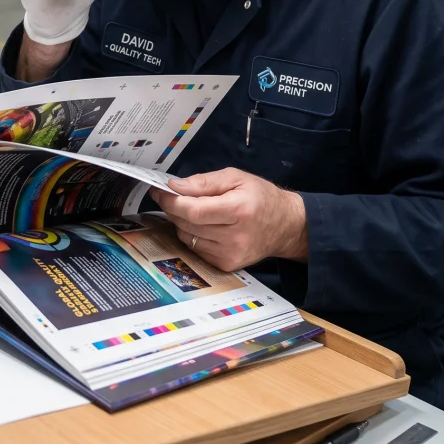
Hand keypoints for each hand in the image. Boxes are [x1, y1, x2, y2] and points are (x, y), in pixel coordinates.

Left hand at [154, 168, 307, 271]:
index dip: (171, 201)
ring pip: (187, 238)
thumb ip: (204, 182)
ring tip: (192, 210)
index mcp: (238, 210)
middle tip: (172, 196)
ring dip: (181, 222)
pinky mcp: (227, 265)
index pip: (194, 211)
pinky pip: (196, 249)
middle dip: (174, 209)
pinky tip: (203, 225)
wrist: (285, 226)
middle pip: (187, 225)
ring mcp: (231, 254)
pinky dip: (192, 235)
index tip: (158, 191)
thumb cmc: (260, 197)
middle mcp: (235, 237)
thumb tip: (175, 186)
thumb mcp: (236, 178)